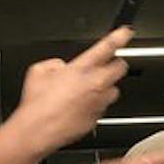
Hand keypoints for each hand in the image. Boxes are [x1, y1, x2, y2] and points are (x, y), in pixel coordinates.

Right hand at [4, 27, 131, 153]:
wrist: (38, 130)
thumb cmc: (37, 104)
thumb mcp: (37, 71)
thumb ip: (54, 64)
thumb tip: (61, 67)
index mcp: (81, 68)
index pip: (107, 47)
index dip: (119, 37)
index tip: (125, 32)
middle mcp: (95, 84)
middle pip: (120, 68)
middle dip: (116, 63)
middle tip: (108, 64)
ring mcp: (99, 102)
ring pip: (114, 89)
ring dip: (106, 86)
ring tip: (91, 89)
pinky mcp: (98, 117)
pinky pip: (103, 107)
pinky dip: (96, 104)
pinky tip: (81, 106)